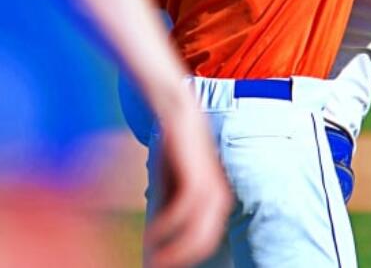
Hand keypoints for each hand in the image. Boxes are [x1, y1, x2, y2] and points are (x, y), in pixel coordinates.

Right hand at [143, 88, 230, 267]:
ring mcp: (211, 190)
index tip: (165, 267)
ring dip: (173, 251)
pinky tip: (151, 236)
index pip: (207, 243)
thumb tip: (155, 246)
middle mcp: (219, 200)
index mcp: (216, 204)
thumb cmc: (173, 154)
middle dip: (181, 259)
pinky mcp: (198, 179)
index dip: (188, 258)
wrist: (177, 117)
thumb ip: (169, 212)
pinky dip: (166, 229)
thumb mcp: (171, 188)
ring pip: (197, 235)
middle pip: (205, 244)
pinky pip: (183, 214)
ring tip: (154, 260)